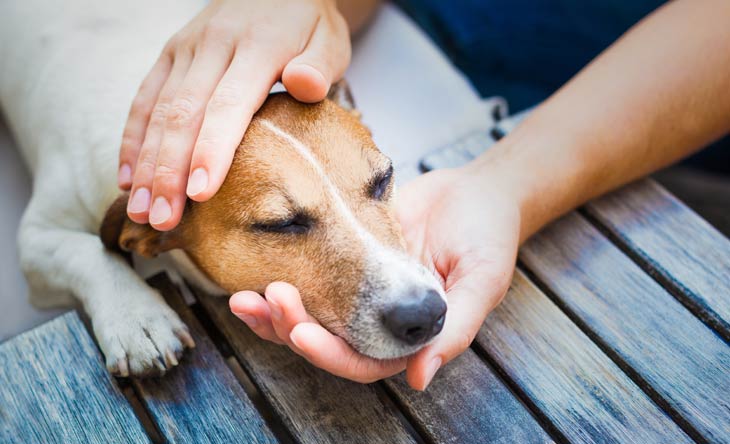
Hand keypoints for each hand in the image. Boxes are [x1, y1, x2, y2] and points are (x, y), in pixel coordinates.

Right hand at [119, 0, 350, 230]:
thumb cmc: (308, 24)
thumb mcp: (329, 39)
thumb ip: (318, 64)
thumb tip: (305, 84)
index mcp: (257, 47)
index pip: (228, 105)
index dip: (211, 150)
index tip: (200, 193)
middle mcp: (213, 46)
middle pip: (183, 114)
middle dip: (169, 171)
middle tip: (162, 219)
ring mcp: (186, 49)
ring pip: (158, 111)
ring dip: (146, 164)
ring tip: (140, 210)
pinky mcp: (170, 54)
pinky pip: (144, 98)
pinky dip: (132, 139)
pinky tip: (128, 177)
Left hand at [229, 164, 521, 389]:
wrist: (475, 190)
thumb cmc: (488, 236)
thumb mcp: (483, 282)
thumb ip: (455, 330)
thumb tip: (419, 377)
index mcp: (410, 337)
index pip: (362, 361)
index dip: (330, 354)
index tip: (301, 332)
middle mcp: (378, 322)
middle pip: (325, 343)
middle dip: (291, 328)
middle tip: (267, 299)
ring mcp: (358, 292)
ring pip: (309, 316)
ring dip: (274, 313)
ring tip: (243, 298)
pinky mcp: (343, 259)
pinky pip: (308, 277)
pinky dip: (280, 280)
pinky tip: (253, 277)